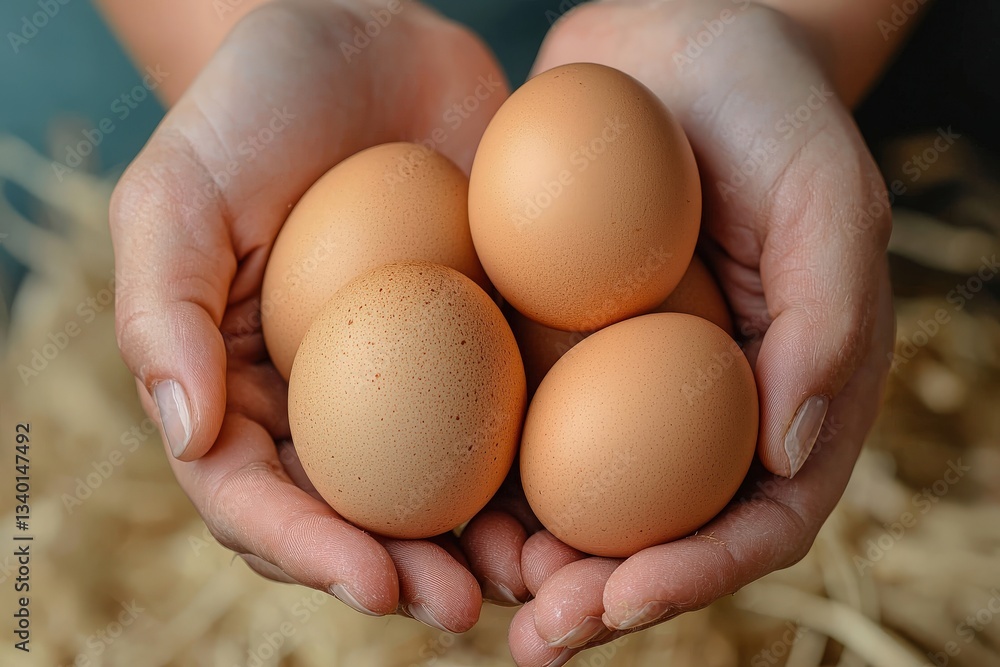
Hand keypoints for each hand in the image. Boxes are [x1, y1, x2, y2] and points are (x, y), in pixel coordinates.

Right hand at [109, 0, 512, 630]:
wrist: (368, 39)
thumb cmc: (256, 106)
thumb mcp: (180, 191)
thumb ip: (164, 311)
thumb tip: (187, 435)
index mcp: (239, 387)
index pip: (256, 496)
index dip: (309, 551)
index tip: (376, 582)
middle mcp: (326, 400)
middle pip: (356, 518)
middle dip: (406, 575)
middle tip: (466, 607)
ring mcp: (412, 378)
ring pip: (441, 493)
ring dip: (485, 551)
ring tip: (539, 582)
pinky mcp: (485, 341)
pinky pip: (511, 420)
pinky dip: (542, 473)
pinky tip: (580, 502)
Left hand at [495, 2, 894, 663]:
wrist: (678, 39)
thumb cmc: (770, 109)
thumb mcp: (825, 195)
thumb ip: (827, 320)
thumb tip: (789, 456)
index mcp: (788, 394)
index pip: (762, 516)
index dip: (699, 573)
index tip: (623, 600)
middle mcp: (703, 405)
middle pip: (661, 533)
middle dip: (602, 595)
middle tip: (534, 631)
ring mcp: (625, 379)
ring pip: (583, 496)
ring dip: (533, 556)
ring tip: (471, 589)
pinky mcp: (557, 341)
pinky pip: (519, 417)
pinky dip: (485, 468)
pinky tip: (433, 495)